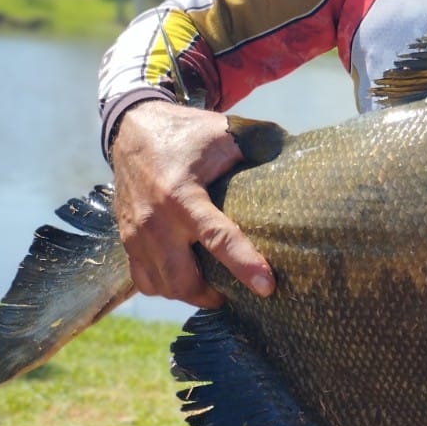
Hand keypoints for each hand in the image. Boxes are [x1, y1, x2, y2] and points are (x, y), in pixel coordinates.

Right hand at [110, 100, 274, 307]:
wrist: (133, 129)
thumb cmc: (187, 133)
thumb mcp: (224, 133)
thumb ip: (259, 147)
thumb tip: (299, 161)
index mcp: (182, 195)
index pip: (217, 238)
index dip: (244, 265)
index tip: (267, 286)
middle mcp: (155, 221)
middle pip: (182, 280)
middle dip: (213, 296)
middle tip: (238, 293)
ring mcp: (136, 235)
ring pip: (162, 287)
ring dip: (190, 295)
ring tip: (216, 289)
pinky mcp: (126, 242)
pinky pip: (145, 282)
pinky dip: (166, 289)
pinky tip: (187, 280)